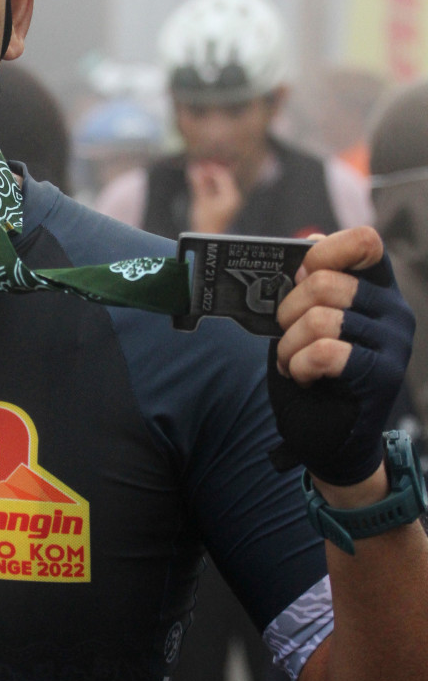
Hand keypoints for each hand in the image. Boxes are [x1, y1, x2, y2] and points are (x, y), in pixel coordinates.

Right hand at [186, 160, 241, 232]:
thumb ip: (198, 183)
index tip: (200, 162)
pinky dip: (209, 184)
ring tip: (197, 169)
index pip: (223, 175)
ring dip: (208, 176)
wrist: (207, 239)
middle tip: (199, 163)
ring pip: (219, 183)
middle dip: (210, 170)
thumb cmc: (205, 223)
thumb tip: (194, 167)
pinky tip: (200, 179)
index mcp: (231, 196)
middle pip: (223, 177)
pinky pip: (217, 189)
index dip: (211, 167)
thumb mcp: (200, 201)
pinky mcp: (223, 204)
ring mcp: (229, 201)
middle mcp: (233, 197)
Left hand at [267, 227, 414, 485]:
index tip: (300, 275)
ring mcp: (393, 343)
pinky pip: (325, 351)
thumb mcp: (303, 323)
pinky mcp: (383, 375)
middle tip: (287, 336)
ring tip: (294, 363)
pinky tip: (305, 378)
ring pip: (321, 319)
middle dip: (289, 311)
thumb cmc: (314, 377)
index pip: (365, 242)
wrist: (329, 439)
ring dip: (290, 346)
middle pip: (328, 282)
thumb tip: (304, 253)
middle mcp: (393, 311)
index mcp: (376, 290)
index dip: (325, 251)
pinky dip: (300, 365)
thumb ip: (308, 287)